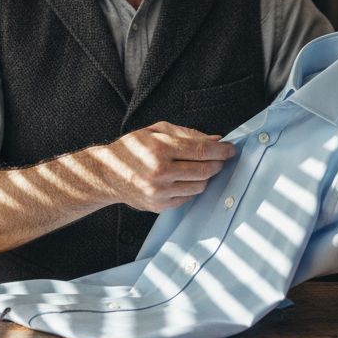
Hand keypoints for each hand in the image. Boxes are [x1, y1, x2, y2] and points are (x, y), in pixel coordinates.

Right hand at [88, 121, 235, 212]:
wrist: (107, 174)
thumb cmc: (132, 148)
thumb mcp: (156, 130)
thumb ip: (186, 133)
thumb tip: (215, 140)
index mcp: (159, 149)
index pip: (201, 151)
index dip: (221, 151)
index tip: (231, 149)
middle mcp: (160, 173)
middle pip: (204, 170)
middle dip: (217, 163)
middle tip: (220, 158)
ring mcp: (159, 192)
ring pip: (199, 186)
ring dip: (206, 177)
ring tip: (200, 168)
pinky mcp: (159, 206)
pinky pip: (188, 198)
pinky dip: (192, 188)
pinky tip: (186, 179)